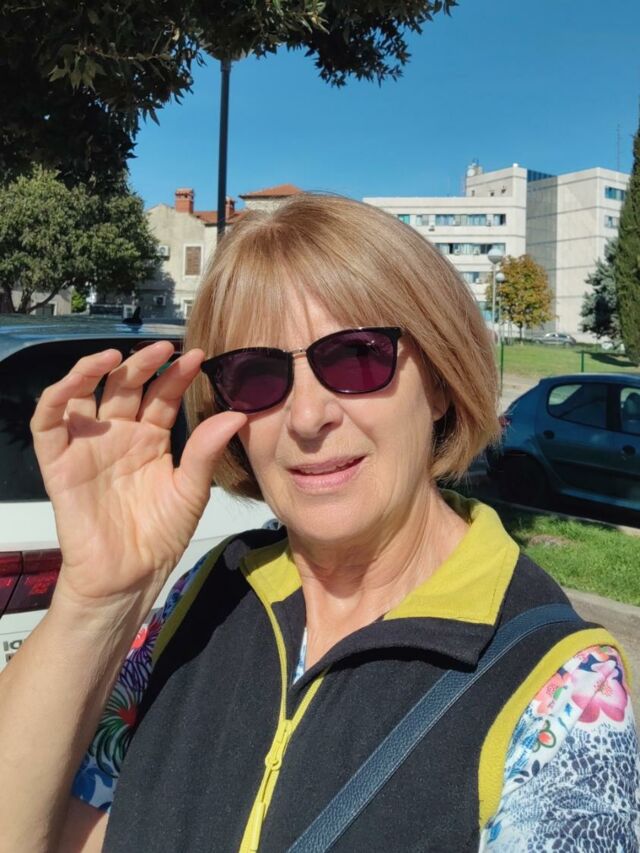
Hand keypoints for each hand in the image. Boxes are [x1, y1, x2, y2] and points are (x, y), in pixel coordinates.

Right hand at [30, 341, 245, 610]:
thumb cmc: (160, 536)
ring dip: (96, 369)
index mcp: (151, 440)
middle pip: (126, 387)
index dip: (176, 375)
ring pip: (85, 394)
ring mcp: (88, 446)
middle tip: (165, 347)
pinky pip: (49, 422)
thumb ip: (205, 451)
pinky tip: (78, 378)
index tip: (198, 356)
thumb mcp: (190, 491)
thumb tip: (236, 414)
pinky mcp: (60, 462)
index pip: (162, 396)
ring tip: (120, 354)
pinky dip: (58, 395)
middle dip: (144, 364)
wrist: (129, 577)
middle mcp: (119, 436)